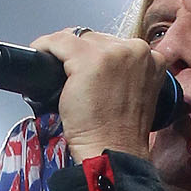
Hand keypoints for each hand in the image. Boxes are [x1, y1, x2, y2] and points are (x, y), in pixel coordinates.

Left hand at [30, 27, 165, 161]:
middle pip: (95, 39)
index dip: (94, 55)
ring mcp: (112, 54)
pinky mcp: (88, 60)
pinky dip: (44, 47)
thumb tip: (97, 68)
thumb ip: (125, 76)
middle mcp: (135, 51)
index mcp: (151, 59)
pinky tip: (39, 55)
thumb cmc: (121, 134)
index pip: (114, 45)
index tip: (81, 68)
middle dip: (78, 54)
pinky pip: (58, 42)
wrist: (113, 152)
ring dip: (60, 51)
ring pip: (76, 38)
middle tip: (67, 77)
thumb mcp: (136, 97)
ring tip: (52, 70)